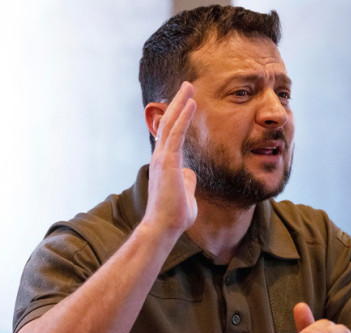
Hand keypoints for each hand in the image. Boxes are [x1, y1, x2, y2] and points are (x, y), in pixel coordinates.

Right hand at [143, 81, 197, 235]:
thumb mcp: (186, 194)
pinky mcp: (168, 162)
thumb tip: (190, 173)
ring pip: (170, 123)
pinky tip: (191, 103)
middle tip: (187, 86)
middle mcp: (160, 157)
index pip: (170, 134)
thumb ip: (187, 181)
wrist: (164, 227)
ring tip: (189, 86)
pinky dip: (183, 117)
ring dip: (180, 103)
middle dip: (178, 103)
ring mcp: (162, 158)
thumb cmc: (174, 215)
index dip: (178, 117)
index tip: (186, 102)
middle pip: (168, 123)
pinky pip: (176, 134)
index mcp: (165, 163)